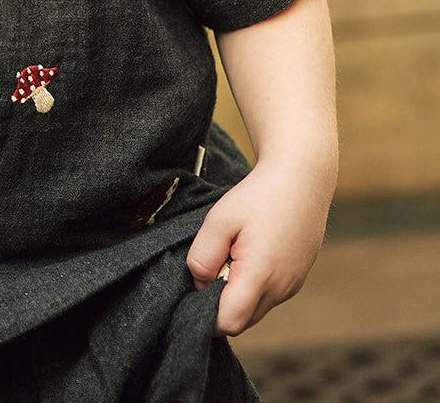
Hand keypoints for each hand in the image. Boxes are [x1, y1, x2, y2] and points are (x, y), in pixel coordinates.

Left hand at [186, 161, 329, 336]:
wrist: (302, 178)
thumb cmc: (260, 195)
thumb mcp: (220, 219)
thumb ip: (202, 256)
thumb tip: (198, 282)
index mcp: (261, 275)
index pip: (228, 322)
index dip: (207, 311)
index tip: (201, 280)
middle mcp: (281, 289)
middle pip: (241, 321)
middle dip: (221, 301)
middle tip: (219, 260)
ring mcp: (292, 286)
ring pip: (255, 309)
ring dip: (238, 292)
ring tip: (237, 252)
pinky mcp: (297, 280)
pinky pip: (269, 296)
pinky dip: (254, 284)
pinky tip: (252, 251)